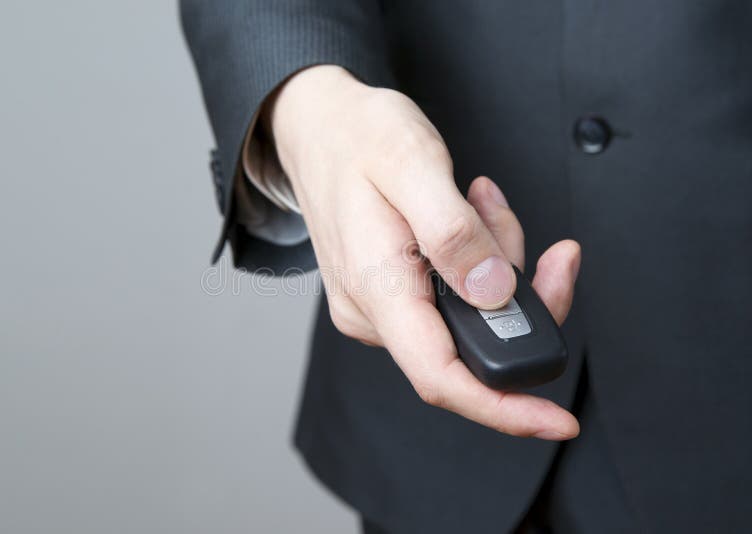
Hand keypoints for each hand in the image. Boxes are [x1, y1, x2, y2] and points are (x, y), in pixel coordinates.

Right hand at [265, 65, 581, 439]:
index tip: (555, 420)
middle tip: (548, 251)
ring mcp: (380, 305)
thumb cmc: (356, 137)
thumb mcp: (411, 163)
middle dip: (523, 303)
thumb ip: (452, 230)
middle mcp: (373, 310)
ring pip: (469, 317)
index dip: (503, 406)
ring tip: (483, 207)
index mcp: (376, 286)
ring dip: (499, 268)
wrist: (317, 129)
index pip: (440, 376)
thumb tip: (493, 293)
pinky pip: (454, 298)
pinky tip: (469, 218)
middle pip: (471, 347)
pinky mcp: (391, 294)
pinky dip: (479, 262)